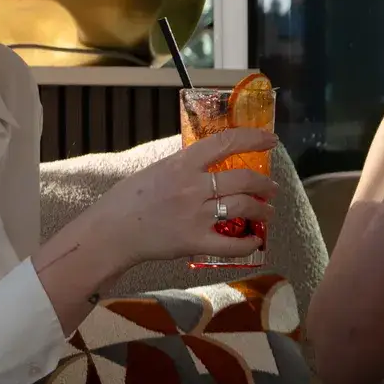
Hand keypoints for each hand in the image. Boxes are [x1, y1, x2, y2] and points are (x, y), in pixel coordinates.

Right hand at [86, 127, 278, 266]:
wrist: (112, 231)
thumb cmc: (130, 198)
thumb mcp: (158, 168)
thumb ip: (186, 163)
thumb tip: (212, 154)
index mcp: (182, 163)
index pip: (226, 142)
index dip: (254, 139)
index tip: (271, 141)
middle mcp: (193, 186)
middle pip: (244, 179)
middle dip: (265, 184)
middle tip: (271, 188)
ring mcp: (196, 214)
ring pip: (244, 207)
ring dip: (262, 210)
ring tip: (268, 212)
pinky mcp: (194, 241)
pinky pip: (231, 244)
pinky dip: (248, 243)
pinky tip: (255, 240)